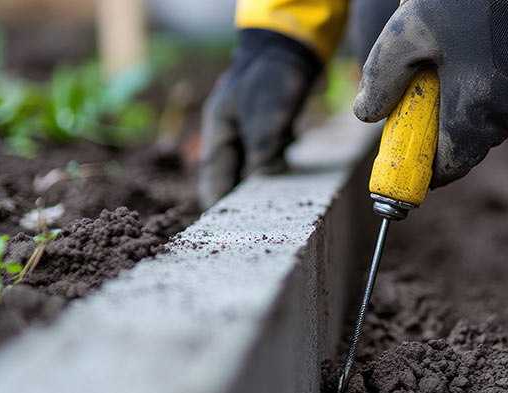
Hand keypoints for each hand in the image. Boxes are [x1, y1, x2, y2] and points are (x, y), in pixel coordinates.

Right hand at [199, 29, 320, 208]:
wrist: (293, 52)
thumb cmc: (272, 80)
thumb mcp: (265, 115)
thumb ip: (262, 149)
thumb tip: (264, 176)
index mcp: (219, 131)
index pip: (214, 176)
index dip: (217, 201)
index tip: (223, 226)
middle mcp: (232, 136)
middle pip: (233, 176)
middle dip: (244, 196)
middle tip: (255, 219)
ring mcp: (251, 134)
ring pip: (255, 169)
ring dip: (266, 178)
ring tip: (274, 190)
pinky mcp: (271, 134)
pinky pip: (272, 158)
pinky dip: (279, 162)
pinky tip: (287, 157)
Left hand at [353, 0, 507, 187]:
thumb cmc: (475, 3)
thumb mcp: (409, 33)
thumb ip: (382, 76)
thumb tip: (366, 114)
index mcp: (471, 117)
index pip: (447, 169)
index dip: (423, 169)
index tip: (404, 156)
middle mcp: (503, 116)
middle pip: (463, 142)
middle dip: (437, 128)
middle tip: (415, 99)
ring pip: (484, 115)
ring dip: (460, 102)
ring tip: (441, 66)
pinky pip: (504, 92)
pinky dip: (482, 82)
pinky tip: (469, 50)